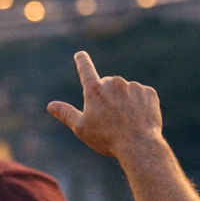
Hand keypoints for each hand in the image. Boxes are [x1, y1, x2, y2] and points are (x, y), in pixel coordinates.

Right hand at [48, 51, 163, 158]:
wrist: (139, 145)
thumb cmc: (107, 138)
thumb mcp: (81, 128)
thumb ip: (66, 113)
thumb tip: (51, 105)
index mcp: (95, 90)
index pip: (85, 69)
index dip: (82, 61)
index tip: (80, 54)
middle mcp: (114, 83)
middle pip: (107, 84)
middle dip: (106, 95)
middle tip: (109, 117)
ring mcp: (133, 86)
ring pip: (125, 90)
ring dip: (124, 100)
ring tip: (125, 121)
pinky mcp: (149, 93)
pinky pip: (141, 95)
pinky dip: (139, 104)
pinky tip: (138, 118)